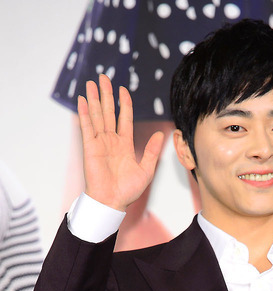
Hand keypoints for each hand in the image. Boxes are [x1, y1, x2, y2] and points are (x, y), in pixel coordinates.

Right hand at [77, 74, 164, 210]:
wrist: (112, 202)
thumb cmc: (128, 191)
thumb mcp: (146, 170)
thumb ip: (151, 152)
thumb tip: (160, 136)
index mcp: (124, 144)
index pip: (124, 118)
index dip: (123, 103)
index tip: (123, 90)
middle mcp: (111, 141)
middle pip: (108, 112)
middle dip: (106, 94)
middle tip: (104, 77)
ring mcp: (99, 143)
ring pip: (97, 115)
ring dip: (94, 99)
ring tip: (92, 82)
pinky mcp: (90, 147)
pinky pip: (87, 127)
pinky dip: (84, 113)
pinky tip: (82, 100)